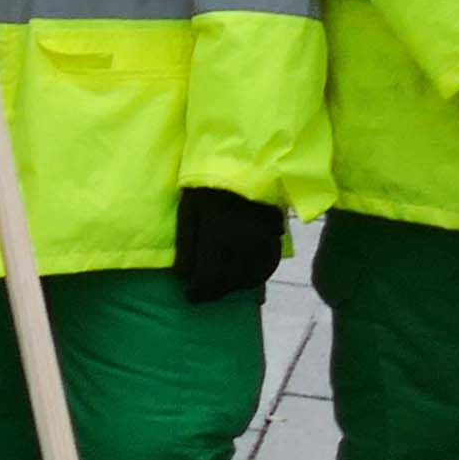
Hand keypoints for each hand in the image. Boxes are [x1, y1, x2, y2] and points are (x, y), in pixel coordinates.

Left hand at [173, 187, 286, 305]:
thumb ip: (186, 245)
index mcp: (218, 238)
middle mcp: (243, 245)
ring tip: (222, 285)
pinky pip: (269, 265)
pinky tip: (247, 276)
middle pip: (230, 281)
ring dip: (235, 285)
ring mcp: (262, 241)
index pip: (208, 279)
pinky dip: (257, 275)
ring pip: (251, 277)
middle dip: (215, 291)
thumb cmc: (209, 185)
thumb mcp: (189, 210)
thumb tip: (183, 276)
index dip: (198, 293)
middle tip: (204, 293)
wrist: (246, 163)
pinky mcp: (275, 235)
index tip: (189, 297)